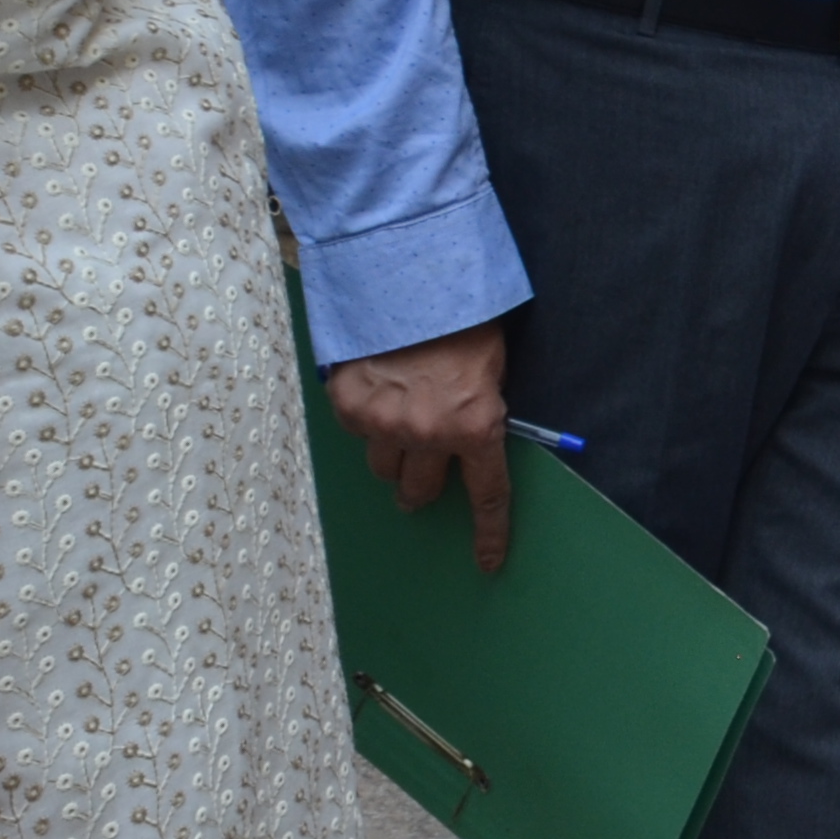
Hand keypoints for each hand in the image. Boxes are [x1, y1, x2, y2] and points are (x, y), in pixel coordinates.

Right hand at [332, 323, 510, 570]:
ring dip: (393, 451)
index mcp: (476, 426)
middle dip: (424, 481)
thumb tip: (470, 444)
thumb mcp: (491, 369)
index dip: (489, 534)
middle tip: (424, 459)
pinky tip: (378, 385)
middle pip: (419, 492)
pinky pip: (357, 432)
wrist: (411, 276)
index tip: (487, 562)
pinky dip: (367, 416)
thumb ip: (480, 413)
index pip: (487, 496)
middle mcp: (428, 434)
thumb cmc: (462, 321)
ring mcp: (384, 422)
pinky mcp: (349, 405)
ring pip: (384, 468)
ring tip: (399, 410)